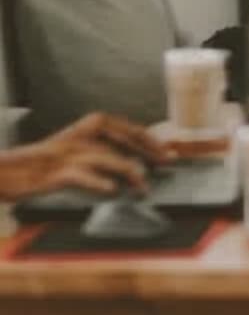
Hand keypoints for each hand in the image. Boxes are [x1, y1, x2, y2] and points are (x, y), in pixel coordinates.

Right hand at [0, 112, 157, 200]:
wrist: (8, 171)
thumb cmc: (45, 164)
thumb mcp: (78, 150)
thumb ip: (105, 151)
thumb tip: (138, 163)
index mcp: (89, 125)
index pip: (128, 129)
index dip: (150, 141)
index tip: (167, 151)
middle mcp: (81, 135)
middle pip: (123, 138)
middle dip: (148, 151)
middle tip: (167, 163)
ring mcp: (68, 152)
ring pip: (106, 157)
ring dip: (129, 172)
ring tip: (144, 186)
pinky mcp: (55, 172)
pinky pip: (81, 175)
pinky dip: (98, 182)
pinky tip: (112, 189)